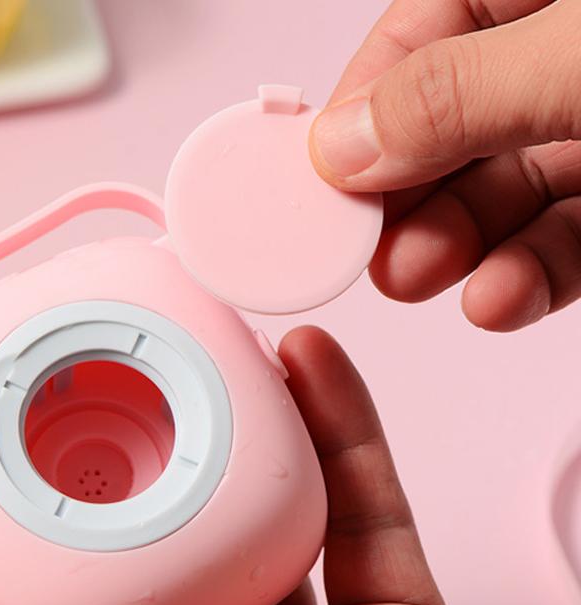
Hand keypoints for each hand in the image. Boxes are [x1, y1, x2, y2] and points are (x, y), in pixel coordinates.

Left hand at [0, 328, 524, 604]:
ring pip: (276, 500)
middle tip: (149, 345)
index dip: (55, 472)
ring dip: (260, 412)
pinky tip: (313, 357)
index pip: (76, 558)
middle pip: (182, 516)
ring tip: (231, 332)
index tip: (41, 393)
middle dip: (167, 428)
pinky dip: (346, 428)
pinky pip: (369, 506)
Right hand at [309, 0, 580, 331]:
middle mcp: (561, 51)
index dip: (363, 106)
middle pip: (451, 126)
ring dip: (455, 247)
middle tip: (362, 243)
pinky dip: (528, 275)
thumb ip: (460, 95)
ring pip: (505, 191)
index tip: (321, 175)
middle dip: (404, 196)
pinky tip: (498, 299)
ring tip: (415, 277)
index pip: (421, 33)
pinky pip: (567, 236)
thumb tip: (346, 144)